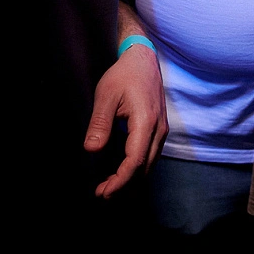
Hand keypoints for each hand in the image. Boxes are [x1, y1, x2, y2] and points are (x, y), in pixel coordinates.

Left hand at [84, 43, 167, 197]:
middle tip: (102, 193)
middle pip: (144, 167)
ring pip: (150, 164)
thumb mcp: (106, 95)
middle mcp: (158, 129)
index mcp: (146, 122)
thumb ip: (100, 123)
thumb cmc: (124, 75)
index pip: (135, 161)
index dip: (120, 180)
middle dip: (124, 185)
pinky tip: (123, 171)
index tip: (103, 191)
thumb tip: (91, 149)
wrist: (143, 59)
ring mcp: (162, 129)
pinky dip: (137, 168)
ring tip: (109, 186)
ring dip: (131, 178)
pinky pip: (151, 155)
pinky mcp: (159, 128)